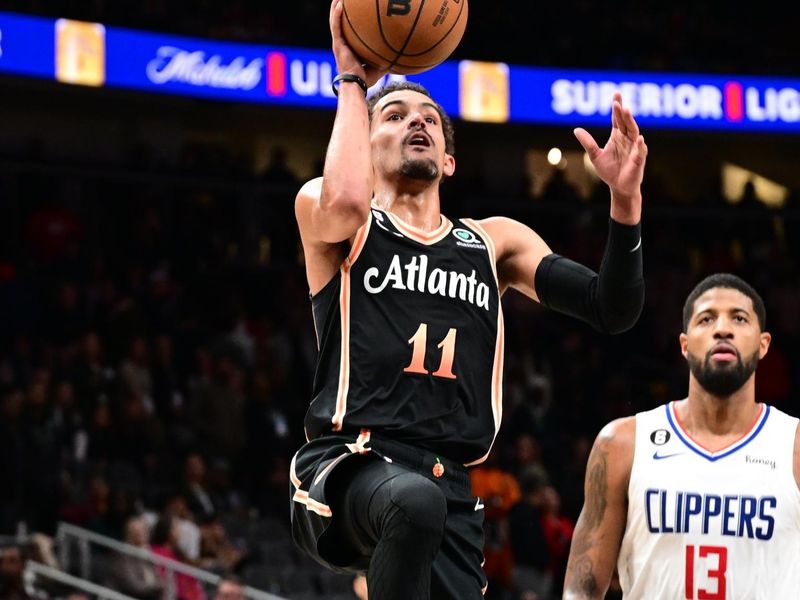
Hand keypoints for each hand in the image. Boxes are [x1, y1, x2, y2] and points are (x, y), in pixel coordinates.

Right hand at [330, 0, 386, 87]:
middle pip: (340, 22)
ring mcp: (339, 43)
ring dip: (335, 8)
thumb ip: (385, 56)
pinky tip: (339, 4)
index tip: (353, 10)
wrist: (356, 84)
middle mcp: (342, 43)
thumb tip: (400, 52)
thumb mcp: (379, 64)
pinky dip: (337, 15)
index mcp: (349, 47)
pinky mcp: (337, 44)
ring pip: (335, 21)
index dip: (349, 20)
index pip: (348, 30)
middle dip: (340, 9)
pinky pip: (336, 27)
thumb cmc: (366, 78)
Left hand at [574, 92, 646, 222]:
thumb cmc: (609, 171)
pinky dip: (640, 145)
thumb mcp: (595, 156)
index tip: (615, 94)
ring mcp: (634, 148)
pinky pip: (640, 151)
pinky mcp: (639, 160)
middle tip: (618, 100)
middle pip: (625, 122)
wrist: (618, 187)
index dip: (616, 107)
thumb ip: (588, 143)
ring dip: (631, 122)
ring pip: (634, 132)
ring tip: (627, 111)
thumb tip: (576, 129)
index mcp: (617, 136)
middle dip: (622, 111)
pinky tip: (638, 138)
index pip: (617, 119)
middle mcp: (627, 139)